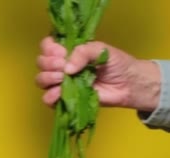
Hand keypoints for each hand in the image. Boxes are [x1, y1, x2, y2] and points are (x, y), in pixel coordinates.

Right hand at [36, 37, 160, 111]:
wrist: (128, 84)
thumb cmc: (116, 64)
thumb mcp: (100, 50)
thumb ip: (83, 53)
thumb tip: (67, 69)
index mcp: (68, 51)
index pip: (46, 46)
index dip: (49, 49)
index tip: (62, 53)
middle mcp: (61, 66)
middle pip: (41, 63)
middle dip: (50, 64)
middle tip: (65, 67)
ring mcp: (62, 84)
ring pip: (41, 80)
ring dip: (49, 78)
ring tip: (64, 79)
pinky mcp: (65, 100)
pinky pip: (48, 99)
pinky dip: (51, 96)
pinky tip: (62, 93)